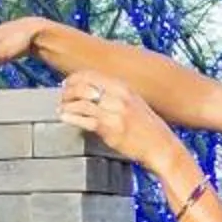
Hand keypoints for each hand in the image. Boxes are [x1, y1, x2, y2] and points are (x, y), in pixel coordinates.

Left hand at [55, 73, 190, 179]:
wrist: (161, 146)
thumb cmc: (147, 128)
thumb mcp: (134, 103)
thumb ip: (116, 95)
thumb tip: (94, 93)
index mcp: (123, 87)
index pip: (91, 75)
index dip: (74, 78)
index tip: (66, 84)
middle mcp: (118, 96)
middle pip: (82, 86)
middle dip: (67, 91)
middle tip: (61, 98)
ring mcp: (113, 112)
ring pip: (80, 102)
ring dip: (66, 104)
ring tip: (61, 109)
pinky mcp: (109, 128)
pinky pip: (84, 119)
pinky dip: (70, 117)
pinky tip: (64, 117)